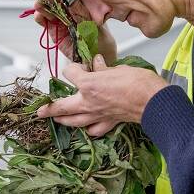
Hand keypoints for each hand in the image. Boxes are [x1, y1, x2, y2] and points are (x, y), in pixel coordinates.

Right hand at [33, 0, 117, 63]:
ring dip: (43, 8)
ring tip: (39, 6)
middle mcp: (69, 12)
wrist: (96, 57)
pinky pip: (46, 23)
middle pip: (56, 3)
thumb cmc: (99, 38)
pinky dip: (41, 19)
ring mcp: (61, 22)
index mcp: (80, 6)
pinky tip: (38, 16)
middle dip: (49, 0)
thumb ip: (79, 12)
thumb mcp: (91, 23)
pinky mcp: (55, 32)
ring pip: (49, 12)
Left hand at [37, 55, 167, 135]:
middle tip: (40, 111)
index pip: (71, 73)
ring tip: (57, 121)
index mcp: (89, 84)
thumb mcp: (119, 69)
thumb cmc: (139, 82)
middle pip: (62, 106)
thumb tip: (97, 63)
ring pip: (74, 122)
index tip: (80, 66)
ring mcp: (98, 115)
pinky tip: (87, 128)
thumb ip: (104, 68)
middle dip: (49, 109)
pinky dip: (88, 129)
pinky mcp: (109, 123)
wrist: (154, 102)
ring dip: (64, 121)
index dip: (73, 68)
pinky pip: (93, 130)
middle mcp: (89, 102)